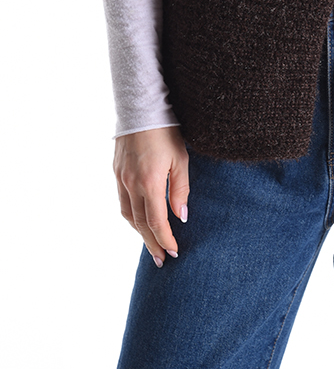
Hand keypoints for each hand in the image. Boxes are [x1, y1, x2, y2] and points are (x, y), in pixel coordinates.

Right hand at [113, 126, 189, 267]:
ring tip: (151, 243)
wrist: (142, 108)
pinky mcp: (116, 171)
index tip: (173, 252)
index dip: (165, 239)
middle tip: (160, 260)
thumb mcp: (181, 159)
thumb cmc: (167, 132)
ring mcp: (121, 178)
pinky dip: (131, 215)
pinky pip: (122, 200)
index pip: (157, 222)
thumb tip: (181, 216)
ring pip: (127, 214)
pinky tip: (140, 219)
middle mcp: (131, 184)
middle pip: (140, 223)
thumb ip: (181, 189)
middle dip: (151, 243)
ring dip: (139, 232)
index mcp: (150, 183)